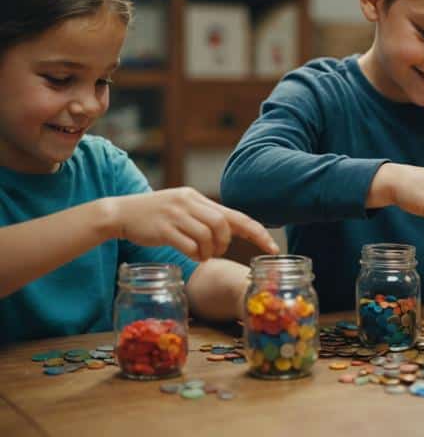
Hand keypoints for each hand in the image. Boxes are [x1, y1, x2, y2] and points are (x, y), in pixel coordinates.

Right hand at [107, 188, 278, 261]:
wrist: (120, 213)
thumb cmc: (155, 215)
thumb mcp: (182, 208)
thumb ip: (204, 217)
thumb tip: (229, 233)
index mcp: (197, 197)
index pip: (236, 215)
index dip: (257, 232)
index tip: (273, 247)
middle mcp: (189, 202)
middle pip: (223, 225)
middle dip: (225, 243)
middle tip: (216, 251)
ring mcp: (176, 214)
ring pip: (208, 236)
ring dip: (209, 251)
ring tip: (202, 255)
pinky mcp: (163, 229)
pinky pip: (189, 245)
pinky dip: (195, 254)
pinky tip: (191, 255)